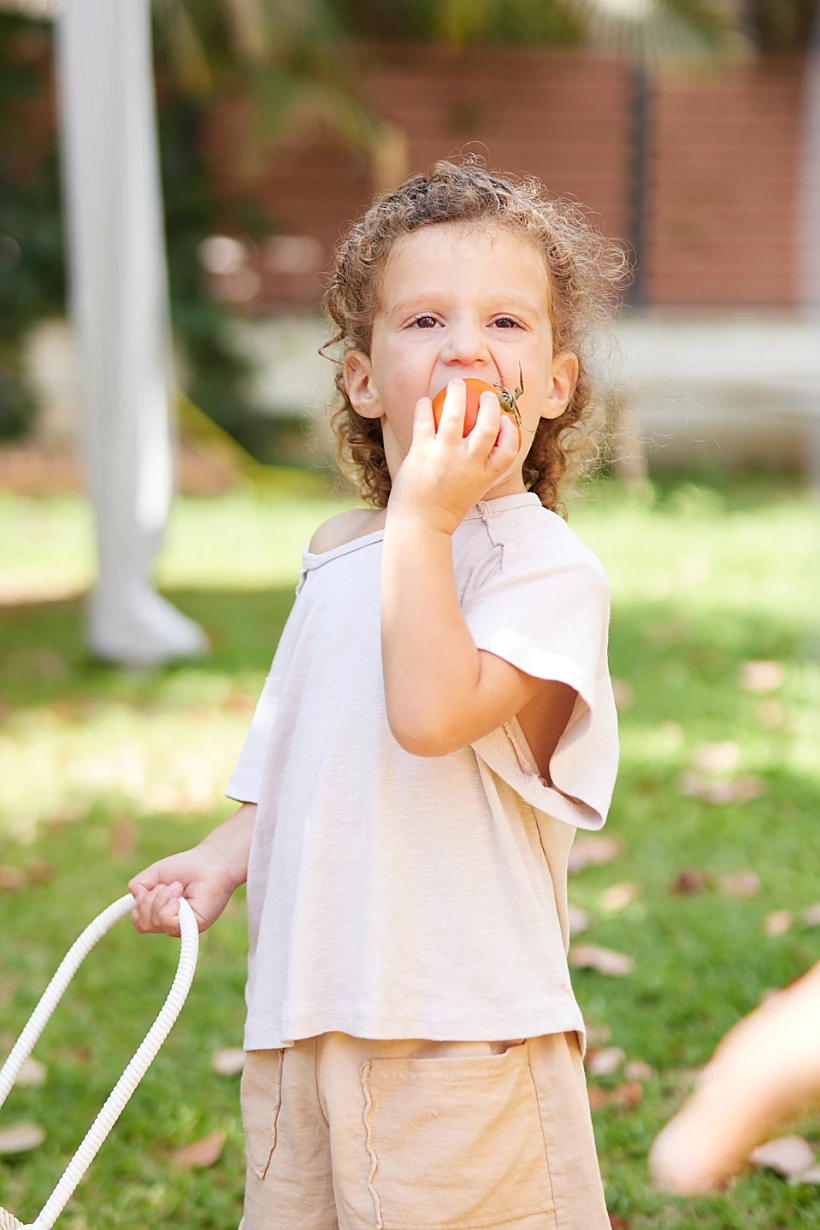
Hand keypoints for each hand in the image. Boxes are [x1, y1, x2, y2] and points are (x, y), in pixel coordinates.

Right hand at [129, 845, 237, 936]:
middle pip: (143, 923)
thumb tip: (137, 900)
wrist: (210, 862)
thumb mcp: (153, 874)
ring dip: (162, 898)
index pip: (139, 922)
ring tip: (178, 887)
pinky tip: (180, 897)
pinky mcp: (192, 927)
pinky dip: (169, 908)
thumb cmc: (185, 867)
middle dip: (151, 899)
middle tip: (171, 885)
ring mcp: (181, 926)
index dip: (139, 906)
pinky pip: (169, 924)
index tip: (152, 887)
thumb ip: (137, 887)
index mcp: (159, 912)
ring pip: (154, 922)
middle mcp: (169, 922)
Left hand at [389, 380, 520, 535]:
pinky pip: (424, 420)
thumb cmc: (445, 509)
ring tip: (456, 384)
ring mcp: (445, 456)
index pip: (510, 449)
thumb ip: (480, 470)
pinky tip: (424, 402)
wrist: (419, 525)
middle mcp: (469, 464)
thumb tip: (481, 444)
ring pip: (456, 414)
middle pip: (488, 425)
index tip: (506, 420)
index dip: (511, 430)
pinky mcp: (422, 452)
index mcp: (485, 476)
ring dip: (457, 393)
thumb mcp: (472, 491)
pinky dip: (424, 406)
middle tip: (485, 394)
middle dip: (489, 404)